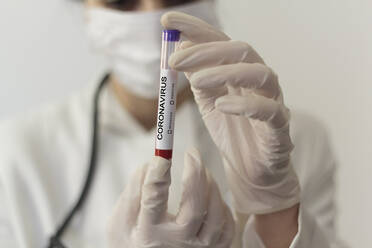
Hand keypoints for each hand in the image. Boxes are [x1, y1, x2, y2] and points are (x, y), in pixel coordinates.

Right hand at [107, 148, 233, 247]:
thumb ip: (133, 191)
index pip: (153, 199)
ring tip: (201, 171)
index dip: (158, 174)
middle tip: (191, 152)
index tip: (162, 154)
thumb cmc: (131, 239)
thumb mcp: (120, 220)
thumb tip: (152, 164)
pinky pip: (226, 227)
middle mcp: (174, 243)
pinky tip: (211, 195)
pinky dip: (222, 207)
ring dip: (211, 187)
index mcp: (148, 233)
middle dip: (195, 175)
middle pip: (194, 210)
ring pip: (215, 217)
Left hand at [162, 12, 299, 214]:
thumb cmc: (232, 132)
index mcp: (239, 72)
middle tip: (176, 60)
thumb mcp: (208, 101)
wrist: (251, 170)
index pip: (220, 42)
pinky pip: (269, 111)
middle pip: (240, 52)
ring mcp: (272, 101)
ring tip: (196, 81)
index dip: (195, 29)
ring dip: (225, 72)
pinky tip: (221, 105)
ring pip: (259, 74)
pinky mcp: (280, 128)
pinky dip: (245, 105)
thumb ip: (198, 76)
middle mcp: (258, 81)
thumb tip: (180, 48)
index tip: (168, 20)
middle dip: (206, 51)